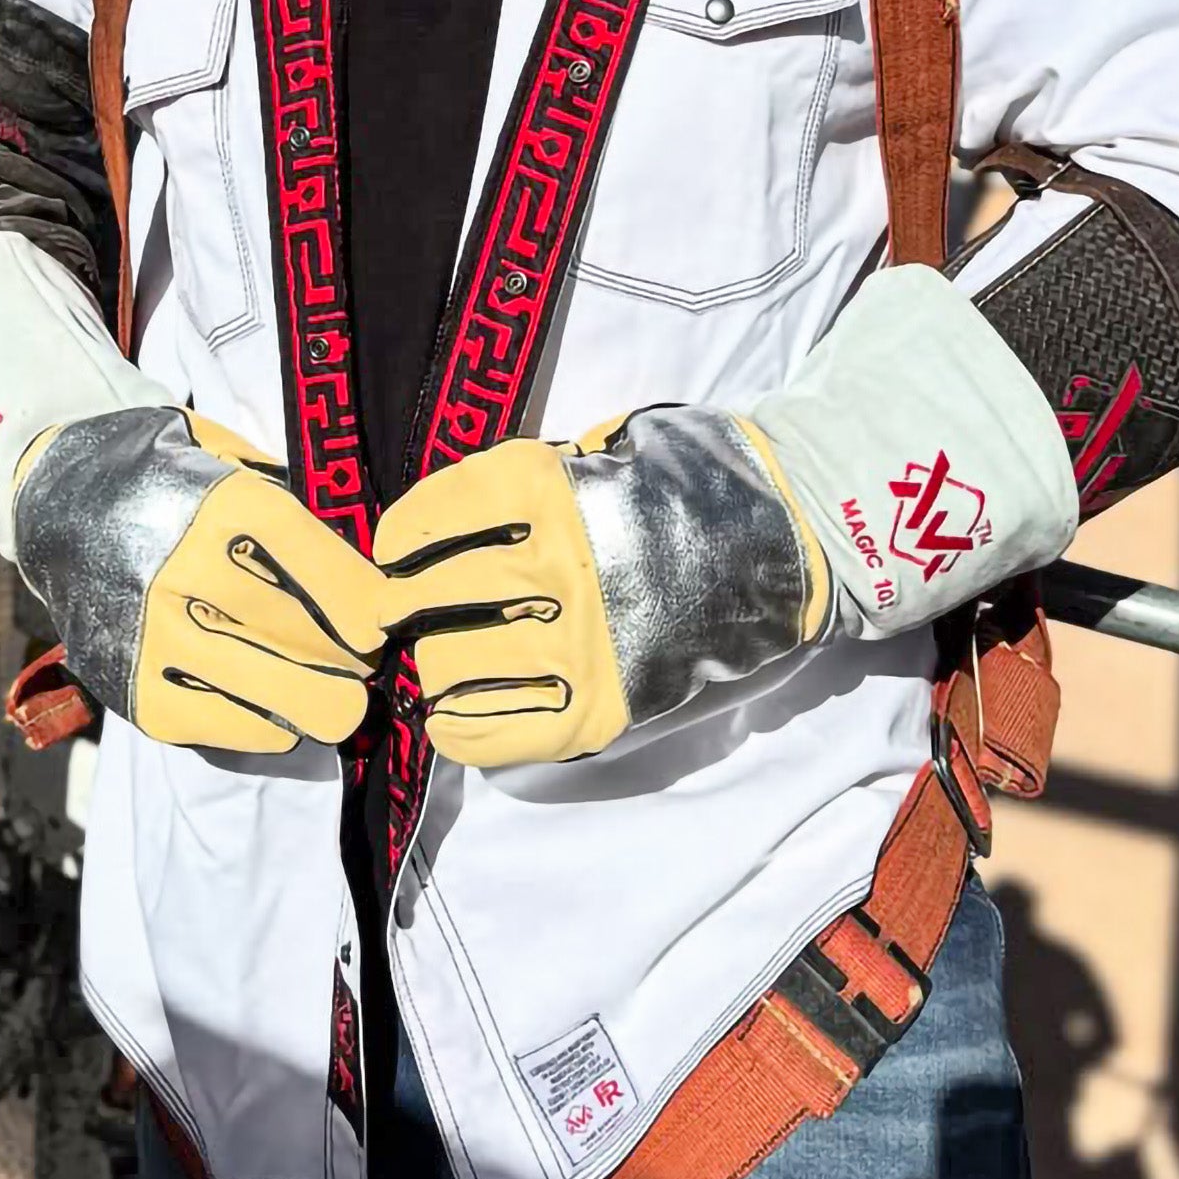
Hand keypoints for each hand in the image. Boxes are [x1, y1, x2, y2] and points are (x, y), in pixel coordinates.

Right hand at [12, 409, 392, 754]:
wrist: (59, 504)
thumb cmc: (175, 478)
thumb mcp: (234, 461)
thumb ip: (292, 504)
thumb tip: (366, 567)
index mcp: (225, 506)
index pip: (327, 573)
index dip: (367, 605)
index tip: (382, 618)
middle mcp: (188, 573)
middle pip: (314, 643)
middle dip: (355, 659)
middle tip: (363, 659)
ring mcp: (158, 639)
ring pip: (285, 698)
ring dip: (325, 700)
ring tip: (333, 688)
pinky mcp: (138, 693)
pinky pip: (235, 730)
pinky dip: (272, 725)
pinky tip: (279, 704)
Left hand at [373, 413, 828, 769]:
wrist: (786, 542)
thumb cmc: (690, 482)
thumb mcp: (608, 446)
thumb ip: (538, 476)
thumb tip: (462, 518)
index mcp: (548, 488)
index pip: (435, 515)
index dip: (401, 538)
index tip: (392, 553)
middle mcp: (554, 565)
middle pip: (430, 597)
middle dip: (404, 607)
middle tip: (404, 614)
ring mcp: (578, 642)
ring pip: (450, 666)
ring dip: (433, 665)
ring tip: (442, 661)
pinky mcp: (601, 708)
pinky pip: (493, 732)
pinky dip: (458, 725)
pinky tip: (457, 711)